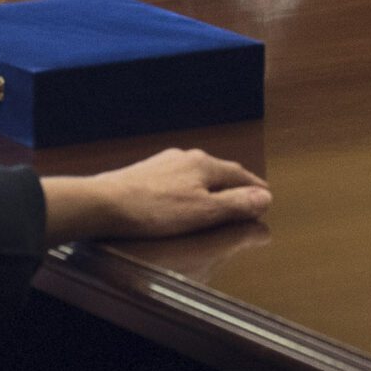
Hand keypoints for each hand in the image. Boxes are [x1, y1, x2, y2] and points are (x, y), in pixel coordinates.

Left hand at [41, 149, 271, 243]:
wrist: (104, 204)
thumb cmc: (155, 211)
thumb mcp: (203, 213)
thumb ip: (236, 205)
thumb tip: (266, 197)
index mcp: (205, 165)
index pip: (241, 176)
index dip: (256, 190)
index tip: (267, 199)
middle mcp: (187, 157)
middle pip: (220, 171)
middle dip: (236, 186)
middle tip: (248, 199)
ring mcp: (164, 162)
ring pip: (198, 173)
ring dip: (213, 186)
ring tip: (219, 200)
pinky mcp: (146, 172)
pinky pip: (178, 178)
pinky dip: (191, 189)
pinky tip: (184, 199)